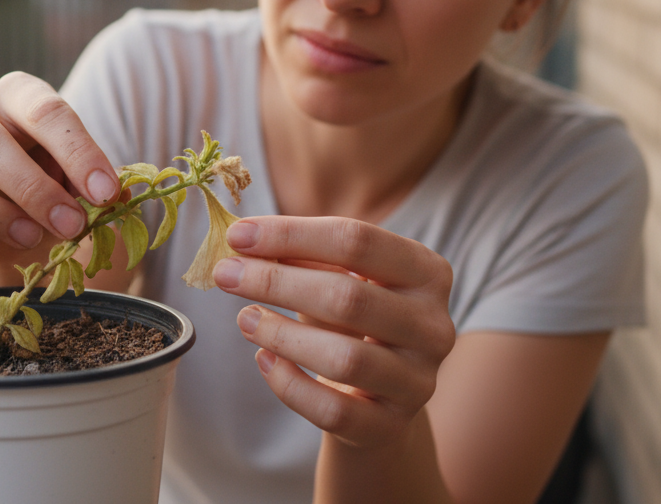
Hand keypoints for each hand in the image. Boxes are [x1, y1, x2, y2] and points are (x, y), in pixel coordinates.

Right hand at [0, 72, 119, 253]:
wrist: (28, 224)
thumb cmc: (64, 189)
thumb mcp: (91, 183)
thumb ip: (105, 186)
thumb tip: (122, 196)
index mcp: (21, 97)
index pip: (46, 110)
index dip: (78, 152)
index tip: (106, 193)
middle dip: (31, 188)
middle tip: (71, 226)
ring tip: (31, 239)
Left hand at [213, 216, 454, 447]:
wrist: (379, 397)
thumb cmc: (353, 322)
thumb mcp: (338, 278)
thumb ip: (302, 256)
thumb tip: (245, 241)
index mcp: (427, 272)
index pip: (356, 240)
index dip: (291, 234)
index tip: (238, 236)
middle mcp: (433, 325)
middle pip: (348, 296)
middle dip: (276, 282)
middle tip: (227, 275)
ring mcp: (418, 380)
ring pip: (344, 358)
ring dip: (281, 334)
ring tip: (245, 319)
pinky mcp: (392, 426)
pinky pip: (333, 411)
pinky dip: (289, 384)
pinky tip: (264, 360)